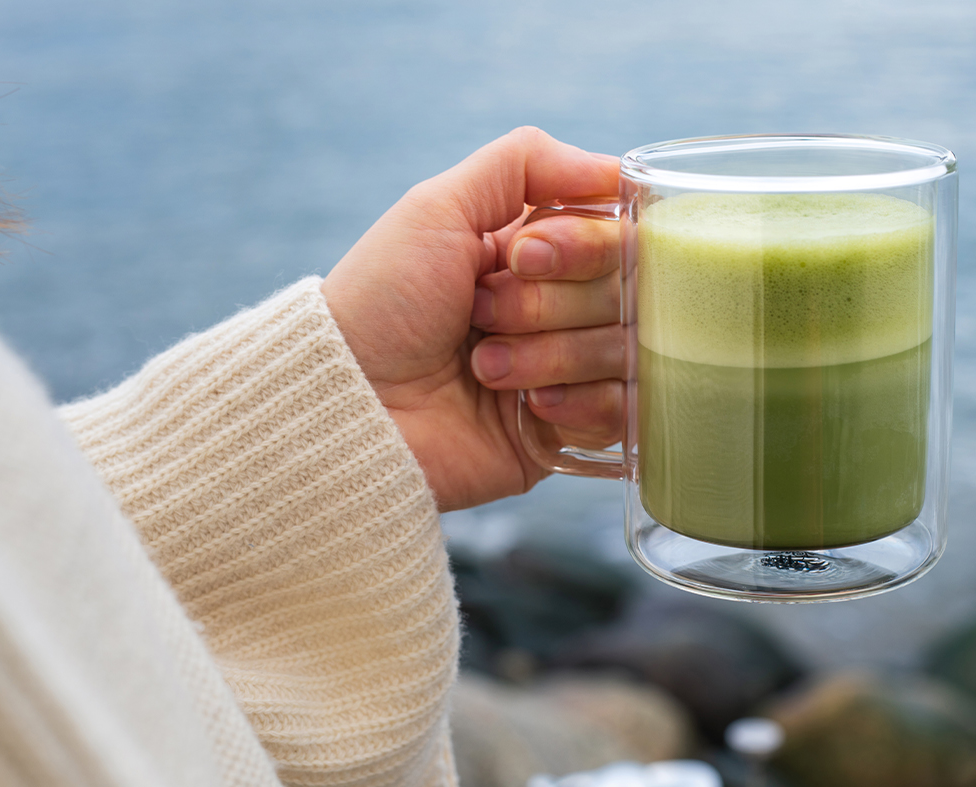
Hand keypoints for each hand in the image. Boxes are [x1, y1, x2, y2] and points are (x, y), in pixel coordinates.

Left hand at [322, 127, 622, 511]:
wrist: (350, 404)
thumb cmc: (382, 303)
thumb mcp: (438, 208)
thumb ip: (525, 164)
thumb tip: (616, 170)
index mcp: (537, 254)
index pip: (615, 235)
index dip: (580, 246)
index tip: (520, 258)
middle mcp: (560, 309)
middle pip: (625, 292)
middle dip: (549, 305)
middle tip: (481, 316)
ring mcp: (568, 372)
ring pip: (624, 351)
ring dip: (549, 355)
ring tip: (483, 368)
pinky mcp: (568, 433)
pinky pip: (622, 412)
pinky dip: (575, 404)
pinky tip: (526, 407)